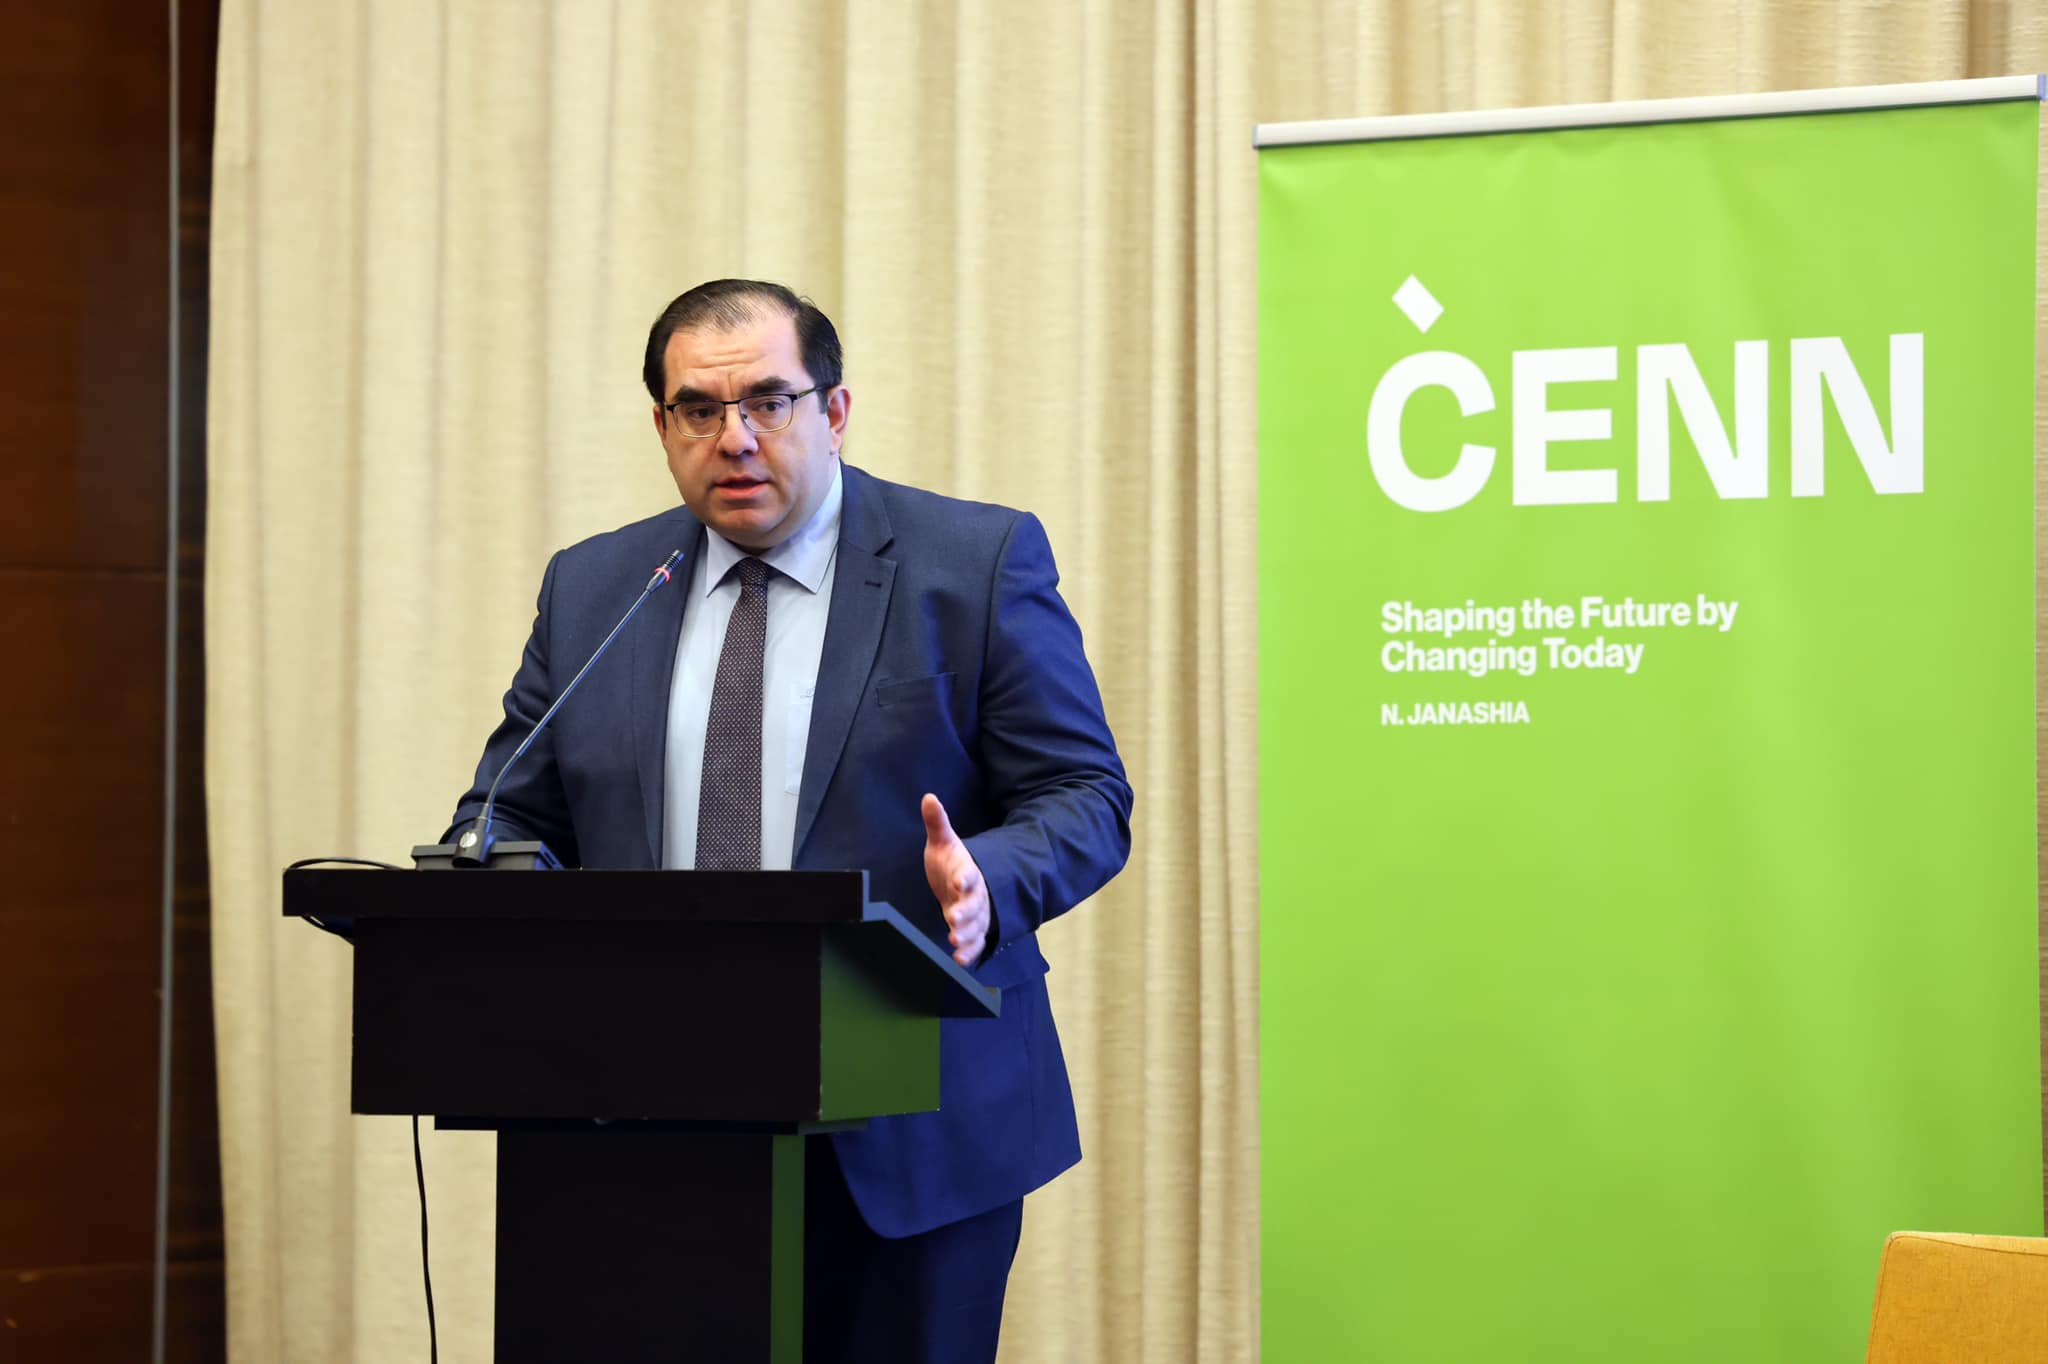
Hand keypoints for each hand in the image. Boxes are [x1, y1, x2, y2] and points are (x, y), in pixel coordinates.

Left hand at [922, 793, 989, 965]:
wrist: (963, 882)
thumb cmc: (951, 863)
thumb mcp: (944, 842)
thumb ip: (937, 823)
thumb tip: (928, 797)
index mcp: (967, 872)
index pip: (968, 874)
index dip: (965, 878)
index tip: (959, 881)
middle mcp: (974, 895)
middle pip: (973, 904)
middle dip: (965, 913)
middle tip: (953, 920)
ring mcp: (975, 915)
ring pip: (976, 926)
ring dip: (967, 935)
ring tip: (955, 941)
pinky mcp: (972, 930)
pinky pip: (974, 943)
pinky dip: (969, 951)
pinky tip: (959, 959)